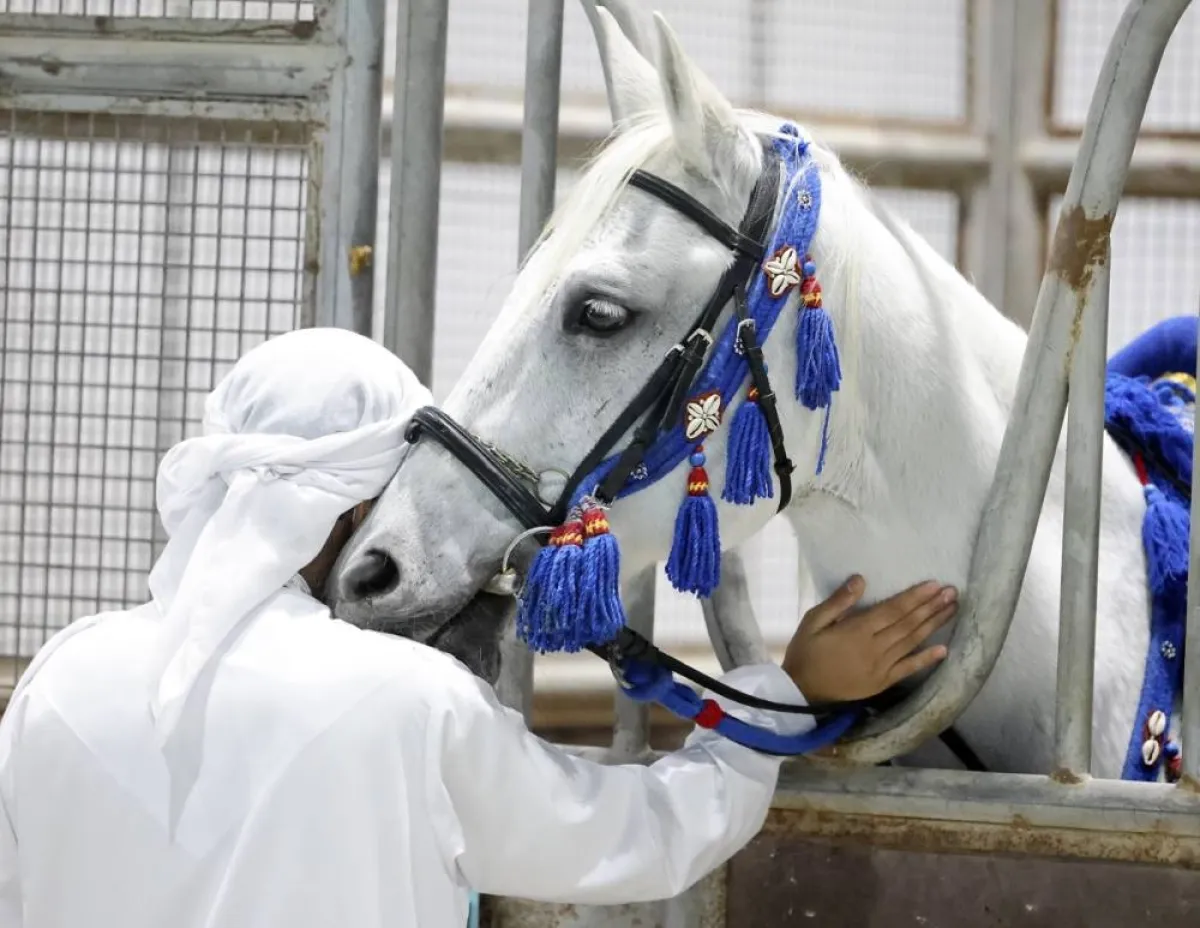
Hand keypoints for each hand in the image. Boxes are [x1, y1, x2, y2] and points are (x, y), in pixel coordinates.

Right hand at [781, 575, 957, 703]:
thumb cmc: (805, 652)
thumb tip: (861, 579)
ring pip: (912, 642)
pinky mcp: (883, 682)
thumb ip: (838, 602)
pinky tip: (943, 650)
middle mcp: (875, 648)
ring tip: (951, 610)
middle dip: (931, 607)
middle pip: (908, 624)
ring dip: (933, 625)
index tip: (934, 584)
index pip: (893, 610)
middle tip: (952, 592)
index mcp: (857, 631)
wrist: (801, 691)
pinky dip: (926, 659)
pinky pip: (908, 669)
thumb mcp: (812, 622)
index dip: (915, 597)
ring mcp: (881, 667)